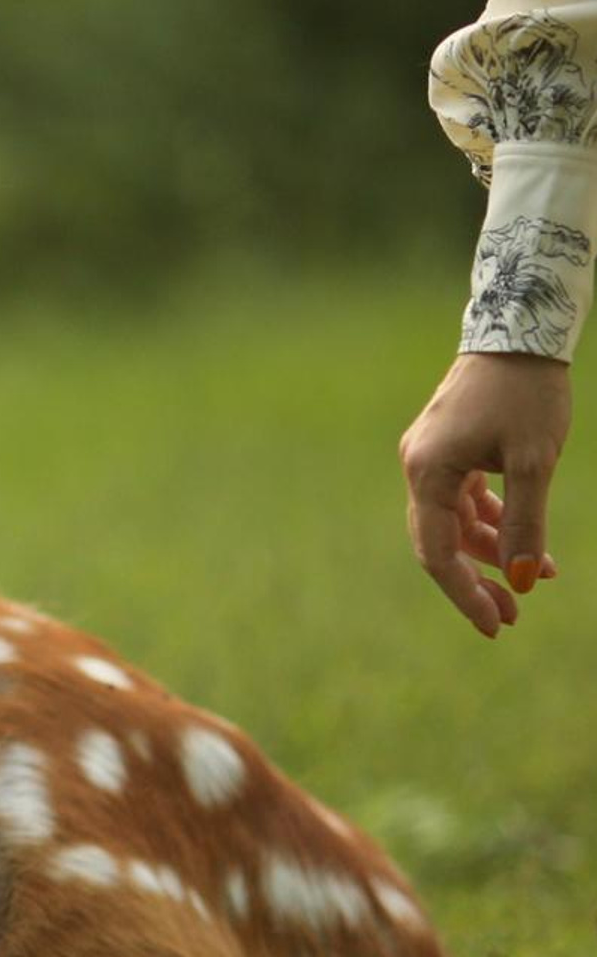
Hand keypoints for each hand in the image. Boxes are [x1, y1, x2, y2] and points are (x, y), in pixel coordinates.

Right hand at [398, 353, 569, 637]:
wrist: (519, 332)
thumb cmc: (526, 394)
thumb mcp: (534, 463)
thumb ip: (526, 523)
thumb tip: (525, 579)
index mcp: (427, 472)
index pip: (436, 551)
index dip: (466, 593)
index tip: (498, 624)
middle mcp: (419, 467)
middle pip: (439, 542)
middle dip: (477, 580)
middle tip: (512, 616)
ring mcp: (433, 456)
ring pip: (455, 522)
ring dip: (491, 552)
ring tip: (536, 578)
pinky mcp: (452, 447)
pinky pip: (465, 499)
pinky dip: (493, 522)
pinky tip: (526, 540)